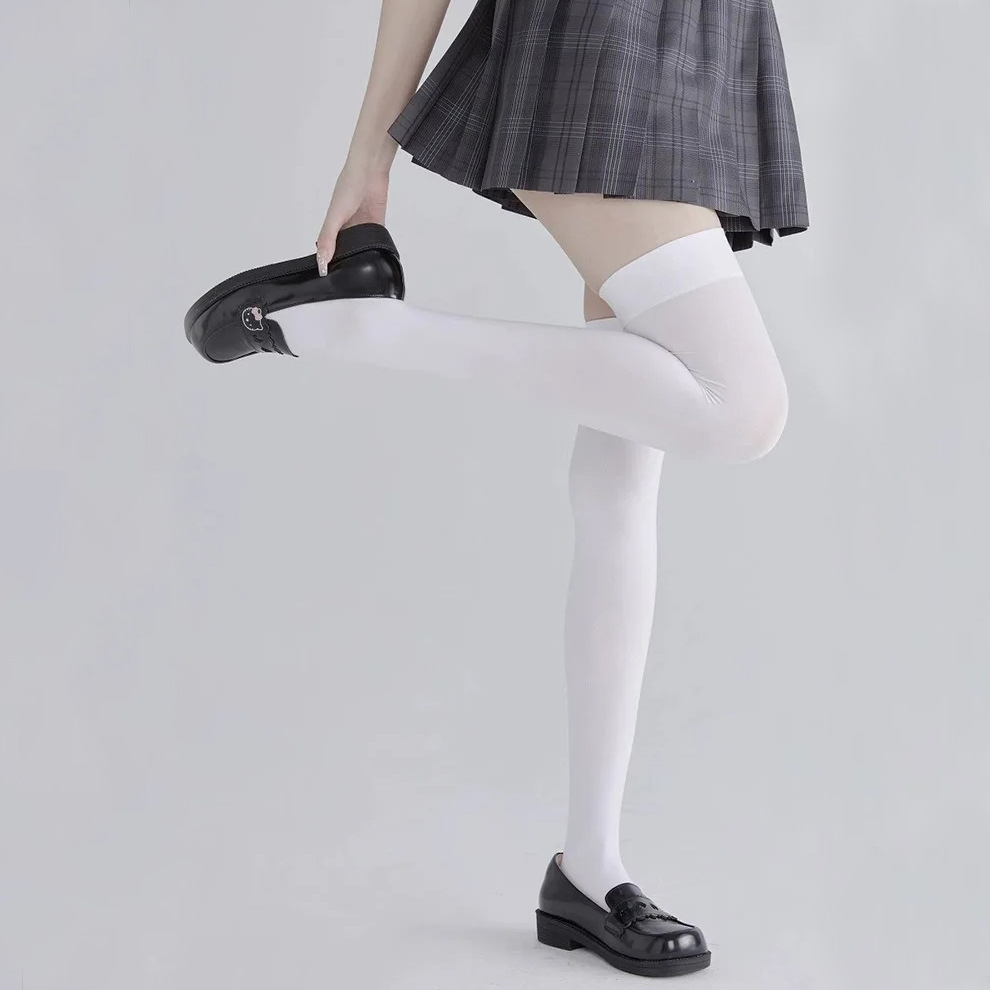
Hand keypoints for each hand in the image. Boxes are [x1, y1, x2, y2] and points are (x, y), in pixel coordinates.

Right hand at [315, 158, 390, 275]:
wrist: (370, 170)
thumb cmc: (349, 185)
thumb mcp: (334, 216)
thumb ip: (328, 239)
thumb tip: (321, 262)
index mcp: (332, 225)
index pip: (327, 249)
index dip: (328, 263)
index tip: (328, 279)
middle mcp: (347, 227)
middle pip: (346, 250)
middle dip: (346, 262)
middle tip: (348, 280)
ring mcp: (362, 226)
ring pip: (362, 247)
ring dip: (363, 255)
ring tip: (363, 272)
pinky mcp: (377, 224)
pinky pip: (377, 240)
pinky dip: (377, 247)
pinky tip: (377, 257)